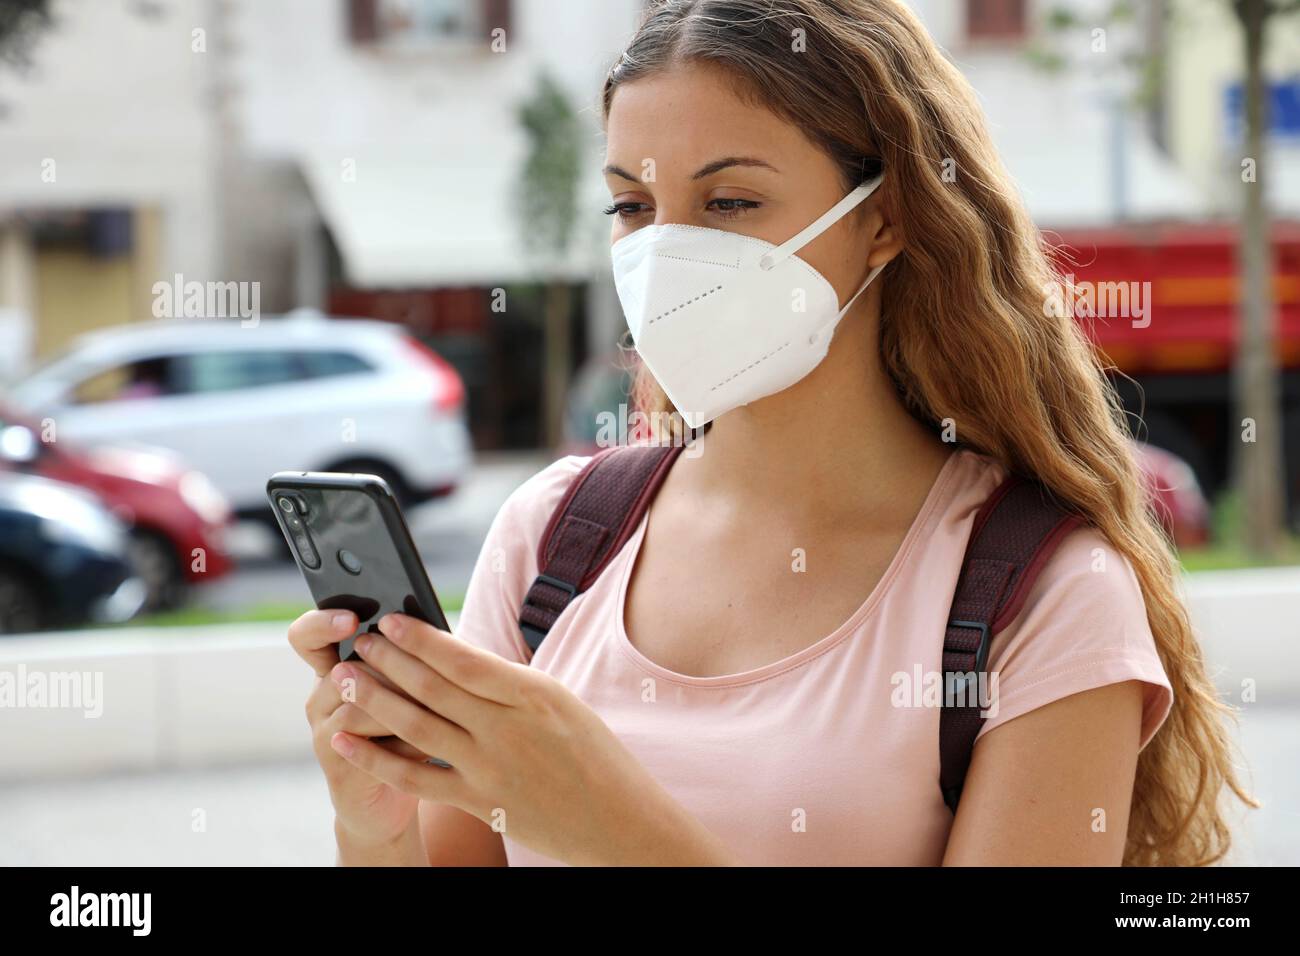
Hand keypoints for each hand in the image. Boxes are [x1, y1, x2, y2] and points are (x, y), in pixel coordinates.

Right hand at [289, 608, 431, 848]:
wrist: (389, 798)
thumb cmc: (407, 731)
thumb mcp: (407, 690)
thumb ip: (409, 663)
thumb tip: (436, 635)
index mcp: (335, 668)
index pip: (307, 636)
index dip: (323, 623)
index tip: (352, 619)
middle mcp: (321, 697)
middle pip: (345, 667)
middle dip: (388, 667)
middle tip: (420, 667)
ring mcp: (323, 731)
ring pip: (357, 704)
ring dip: (399, 703)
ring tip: (434, 706)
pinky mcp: (337, 763)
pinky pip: (365, 744)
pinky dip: (402, 741)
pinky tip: (429, 742)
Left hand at [329, 613, 734, 865]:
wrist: (620, 822)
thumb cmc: (594, 755)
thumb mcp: (561, 704)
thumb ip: (510, 685)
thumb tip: (457, 659)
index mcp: (533, 694)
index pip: (463, 659)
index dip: (420, 638)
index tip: (390, 619)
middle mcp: (508, 728)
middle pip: (433, 687)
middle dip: (389, 660)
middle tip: (359, 641)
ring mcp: (491, 768)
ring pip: (417, 727)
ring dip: (374, 700)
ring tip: (344, 679)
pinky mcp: (481, 803)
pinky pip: (417, 778)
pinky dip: (377, 759)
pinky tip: (347, 742)